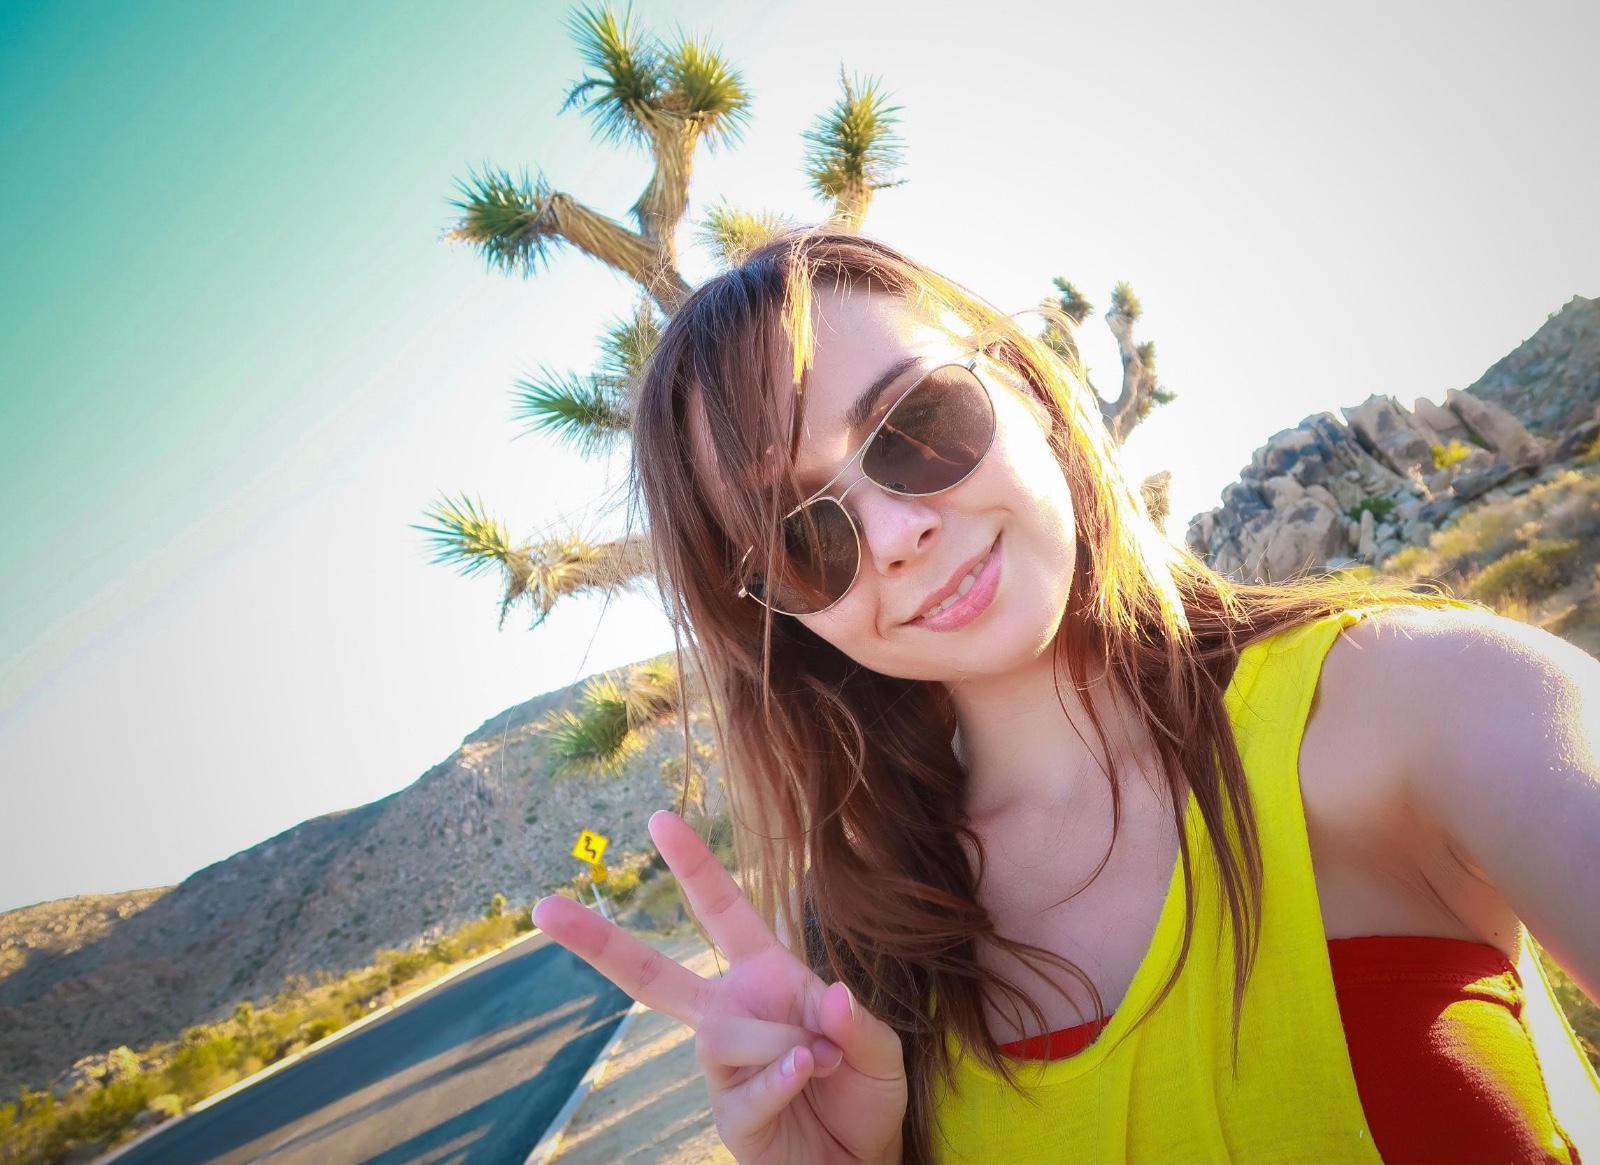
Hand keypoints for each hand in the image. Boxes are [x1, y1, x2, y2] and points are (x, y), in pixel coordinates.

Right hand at [533, 810, 906, 1164]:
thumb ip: (856, 1020)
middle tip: (544, 909)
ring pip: (718, 1033)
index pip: (723, 912)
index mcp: (765, 977)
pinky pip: (743, 1086)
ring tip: (820, 1056)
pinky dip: (780, 1076)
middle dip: (598, 942)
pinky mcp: (727, 1114)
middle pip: (651, 975)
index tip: (658, 820)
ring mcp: (722, 1067)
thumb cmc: (863, 1093)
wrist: (861, 1162)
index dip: (695, 866)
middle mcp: (732, 1012)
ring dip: (776, 1041)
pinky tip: (807, 1071)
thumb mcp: (877, 1047)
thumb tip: (831, 997)